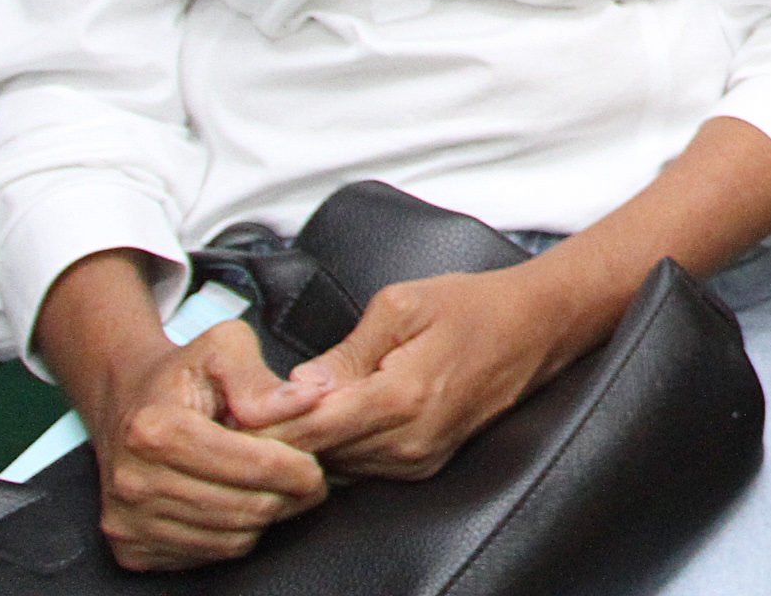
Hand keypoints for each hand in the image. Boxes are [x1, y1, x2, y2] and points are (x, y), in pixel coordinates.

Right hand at [82, 317, 328, 569]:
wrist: (126, 404)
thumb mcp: (223, 348)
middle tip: (309, 482)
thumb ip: (261, 376)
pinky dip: (236, 535)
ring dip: (265, 518)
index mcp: (155, 429)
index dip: (295, 468)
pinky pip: (208, 554)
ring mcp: (127, 520)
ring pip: (229, 538)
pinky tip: (240, 503)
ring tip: (276, 489)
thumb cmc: (183, 375)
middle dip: (288, 496)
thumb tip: (306, 398)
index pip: (248, 464)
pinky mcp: (132, 548)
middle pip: (241, 507)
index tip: (317, 465)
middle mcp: (133, 481)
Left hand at [236, 262, 595, 479]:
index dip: (265, 424)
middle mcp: (409, 443)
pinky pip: (361, 465)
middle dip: (279, 436)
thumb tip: (297, 386)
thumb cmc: (474, 306)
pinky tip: (328, 417)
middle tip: (242, 410)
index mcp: (401, 399)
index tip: (234, 408)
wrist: (537, 327)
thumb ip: (345, 350)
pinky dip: (337, 447)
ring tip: (281, 412)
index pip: (309, 431)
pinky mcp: (424, 464)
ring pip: (335, 466)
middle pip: (316, 457)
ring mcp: (419, 460)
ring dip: (307, 445)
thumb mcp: (402, 304)